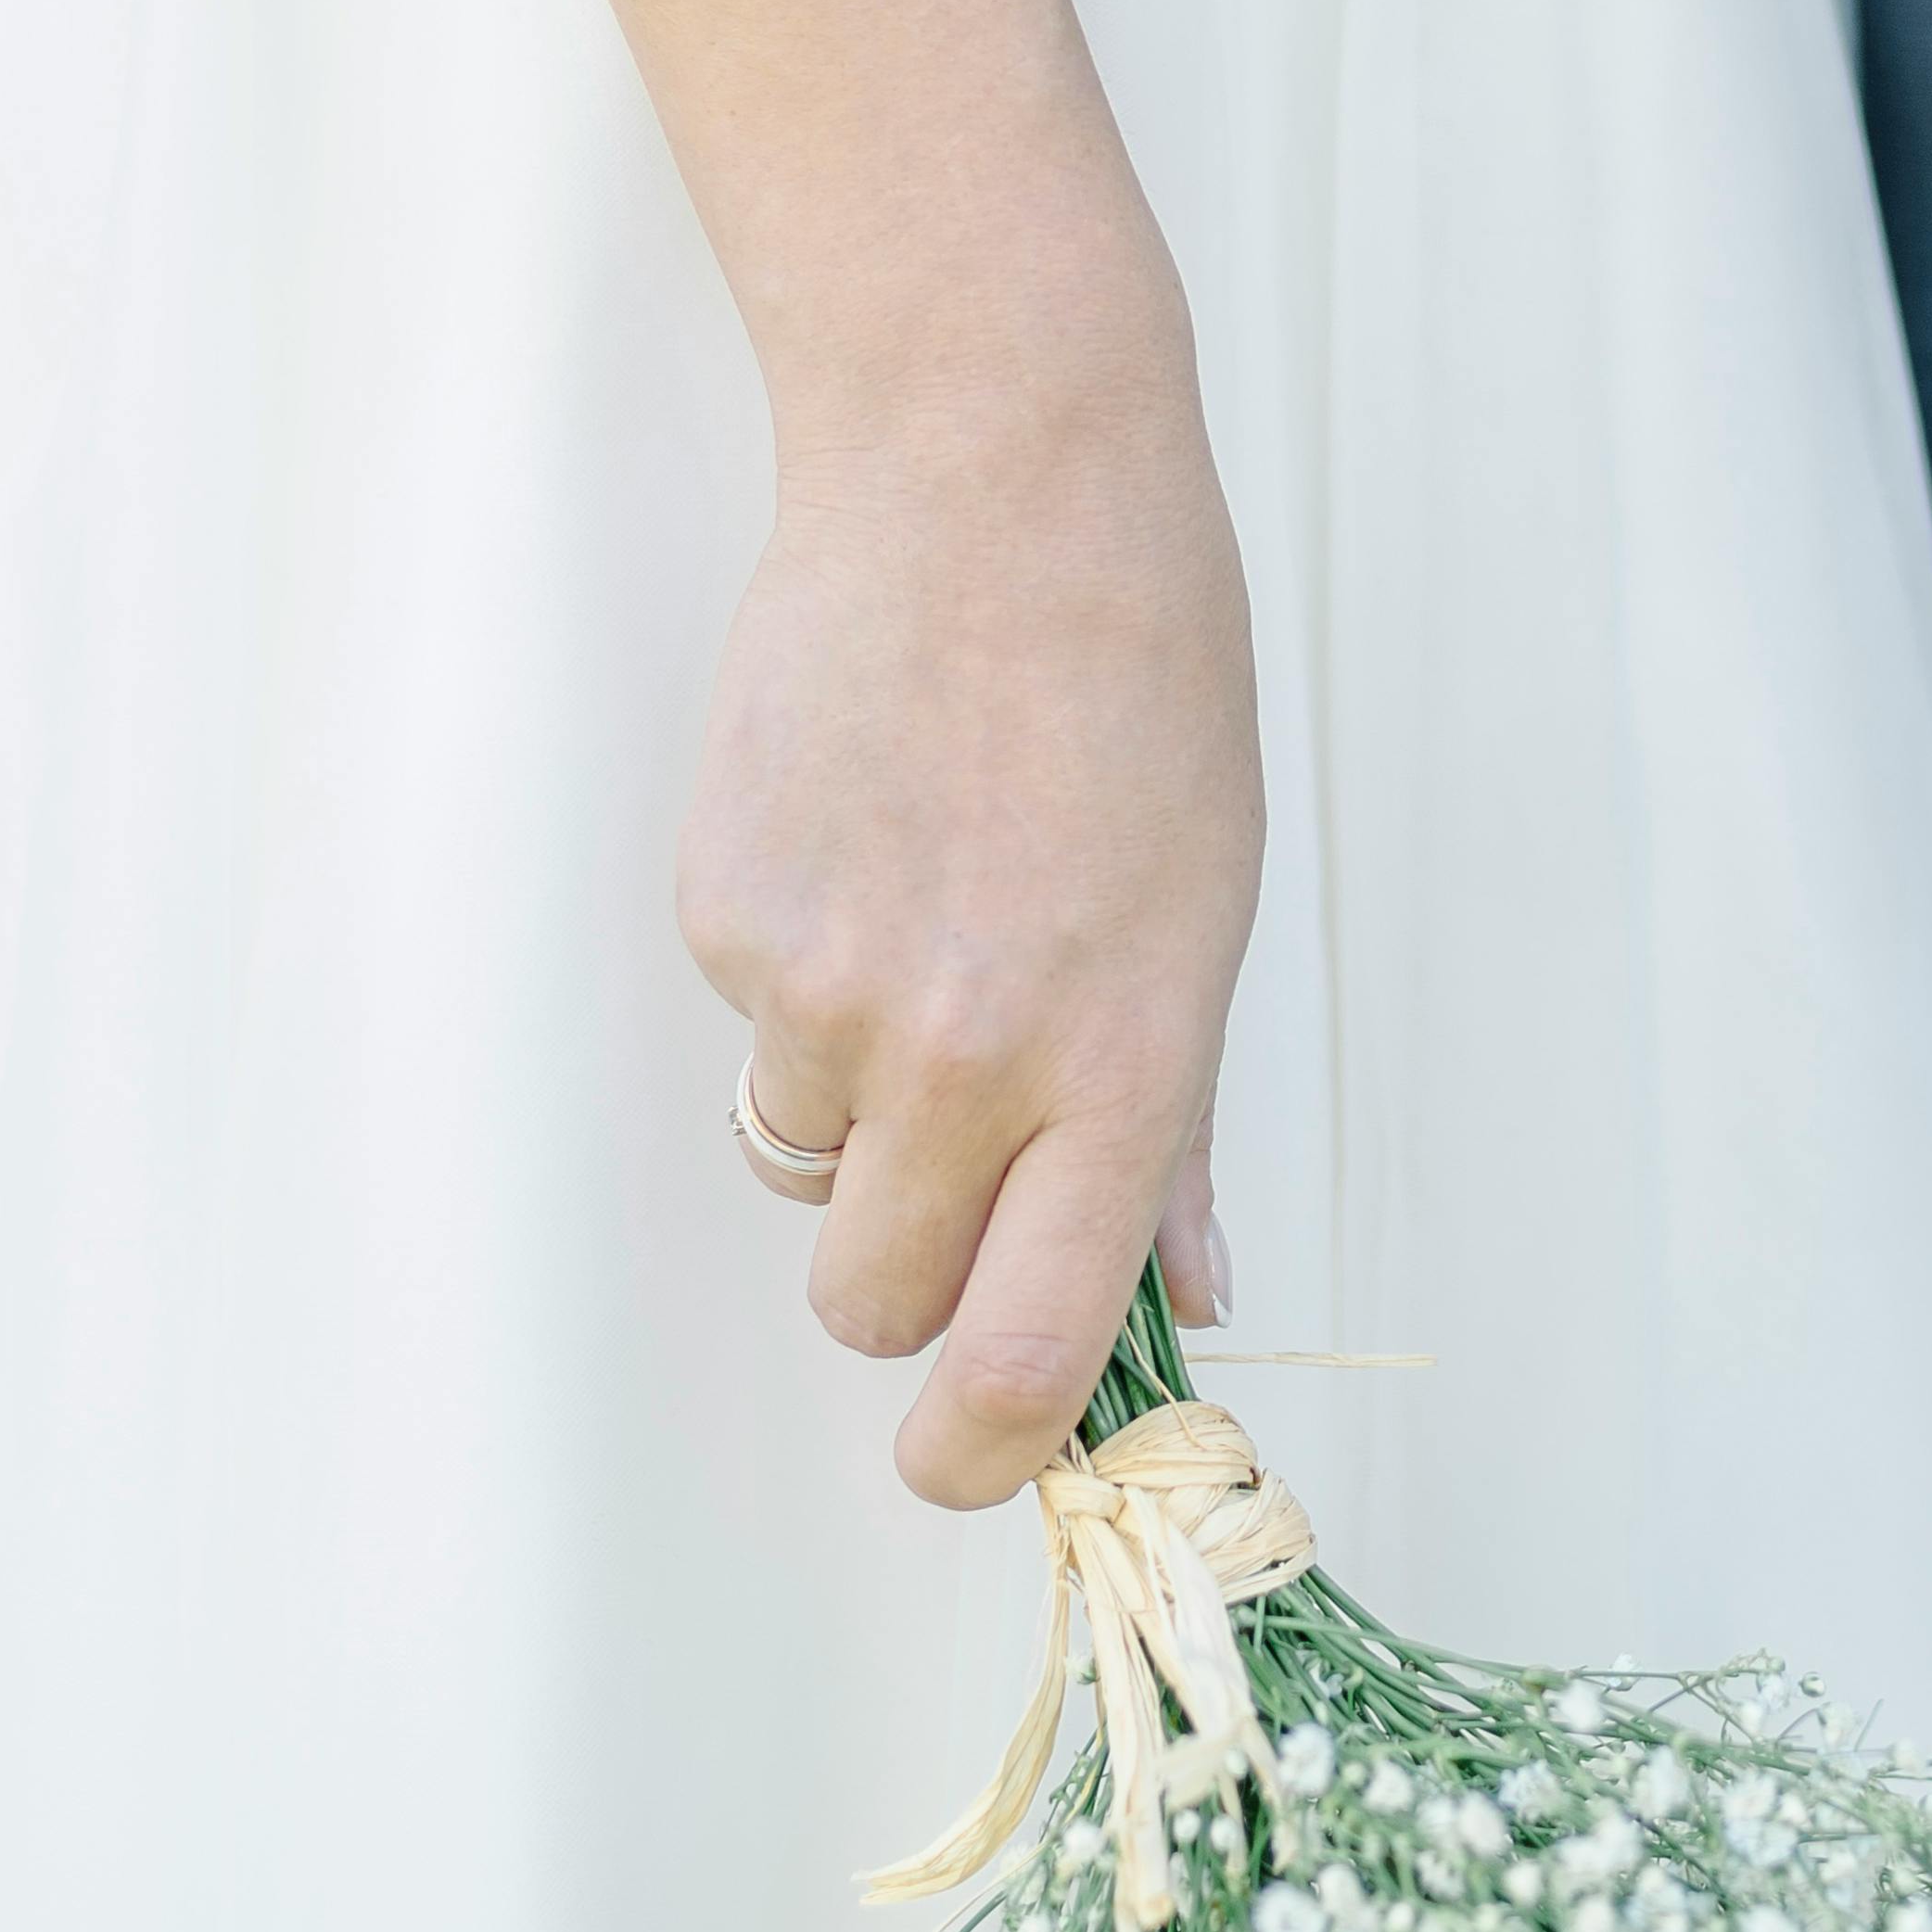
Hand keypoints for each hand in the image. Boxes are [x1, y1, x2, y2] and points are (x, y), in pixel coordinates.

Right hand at [680, 232, 1265, 1510]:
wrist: (991, 469)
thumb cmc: (1136, 669)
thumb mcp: (1209, 903)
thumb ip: (1176, 1121)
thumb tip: (1182, 1295)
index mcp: (1118, 1060)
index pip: (1026, 1350)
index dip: (982, 1451)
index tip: (967, 1461)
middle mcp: (965, 1050)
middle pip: (875, 1301)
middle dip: (905, 1271)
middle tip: (955, 1159)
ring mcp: (826, 985)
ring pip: (809, 1155)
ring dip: (857, 1091)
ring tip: (929, 905)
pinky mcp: (723, 910)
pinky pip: (754, 1020)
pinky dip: (799, 964)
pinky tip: (866, 823)